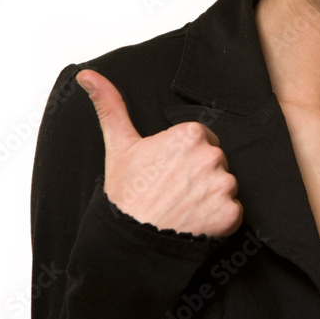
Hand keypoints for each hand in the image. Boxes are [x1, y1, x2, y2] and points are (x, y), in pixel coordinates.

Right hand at [77, 69, 242, 237]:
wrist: (130, 244)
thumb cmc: (125, 195)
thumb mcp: (118, 146)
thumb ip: (111, 106)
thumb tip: (87, 75)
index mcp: (190, 135)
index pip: (202, 141)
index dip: (185, 158)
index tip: (168, 172)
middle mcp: (211, 156)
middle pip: (215, 162)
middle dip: (199, 176)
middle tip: (173, 192)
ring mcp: (223, 186)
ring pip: (225, 186)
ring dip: (210, 198)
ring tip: (182, 209)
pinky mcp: (231, 213)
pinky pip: (233, 212)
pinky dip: (218, 220)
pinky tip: (195, 223)